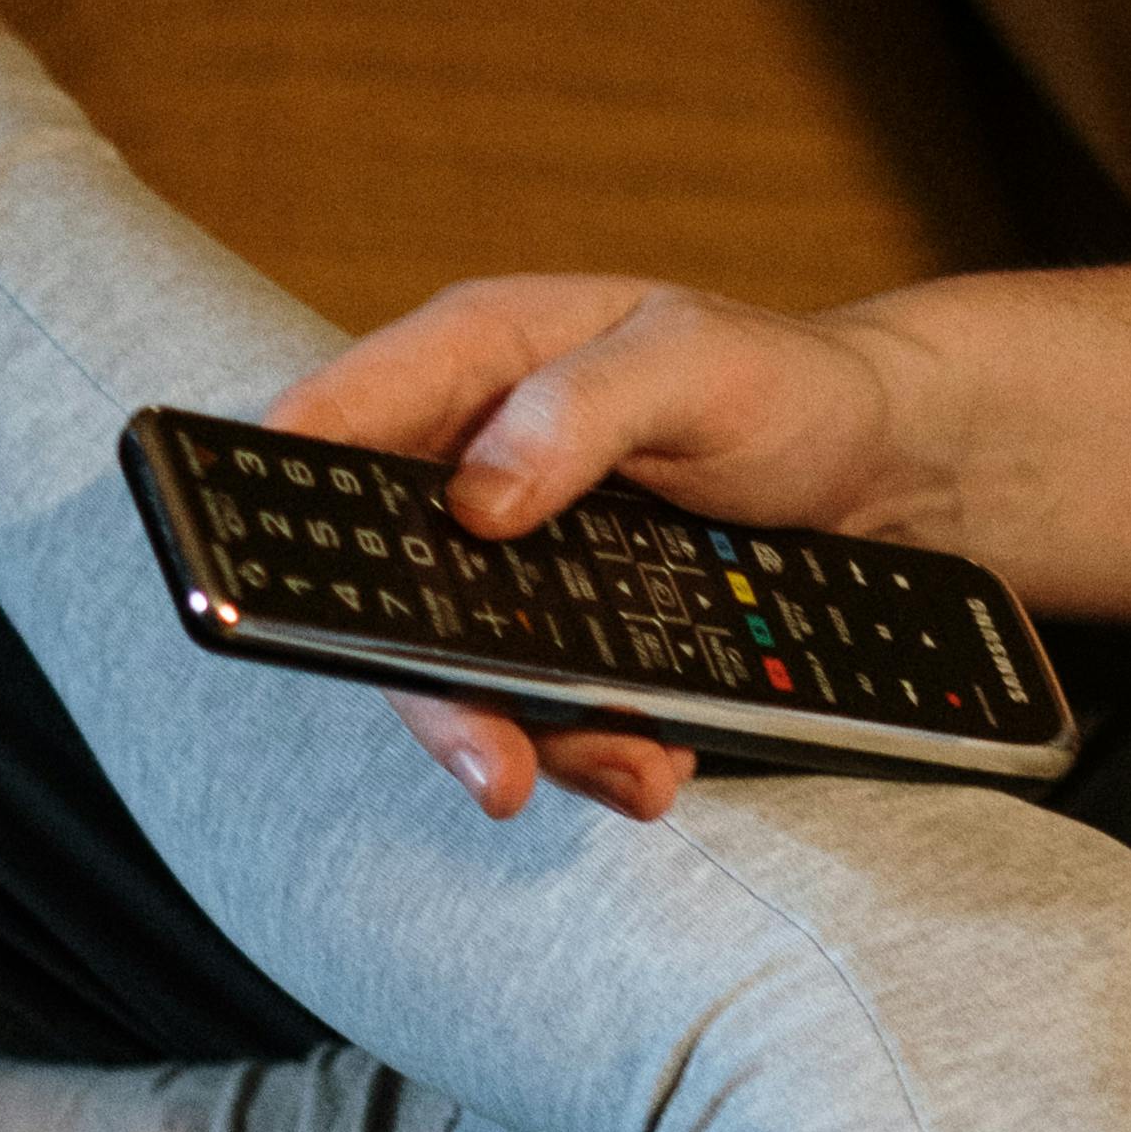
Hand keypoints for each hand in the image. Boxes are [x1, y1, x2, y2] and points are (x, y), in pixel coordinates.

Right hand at [267, 270, 933, 822]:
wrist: (883, 473)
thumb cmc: (785, 382)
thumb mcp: (697, 363)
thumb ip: (582, 409)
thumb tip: (479, 498)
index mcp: (476, 362)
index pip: (335, 417)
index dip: (267, 486)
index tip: (247, 569)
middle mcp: (471, 466)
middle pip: (382, 585)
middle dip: (430, 689)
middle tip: (492, 765)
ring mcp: (515, 562)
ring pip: (463, 671)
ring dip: (535, 741)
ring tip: (633, 769)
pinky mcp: (568, 634)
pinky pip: (545, 711)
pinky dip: (601, 752)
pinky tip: (659, 765)